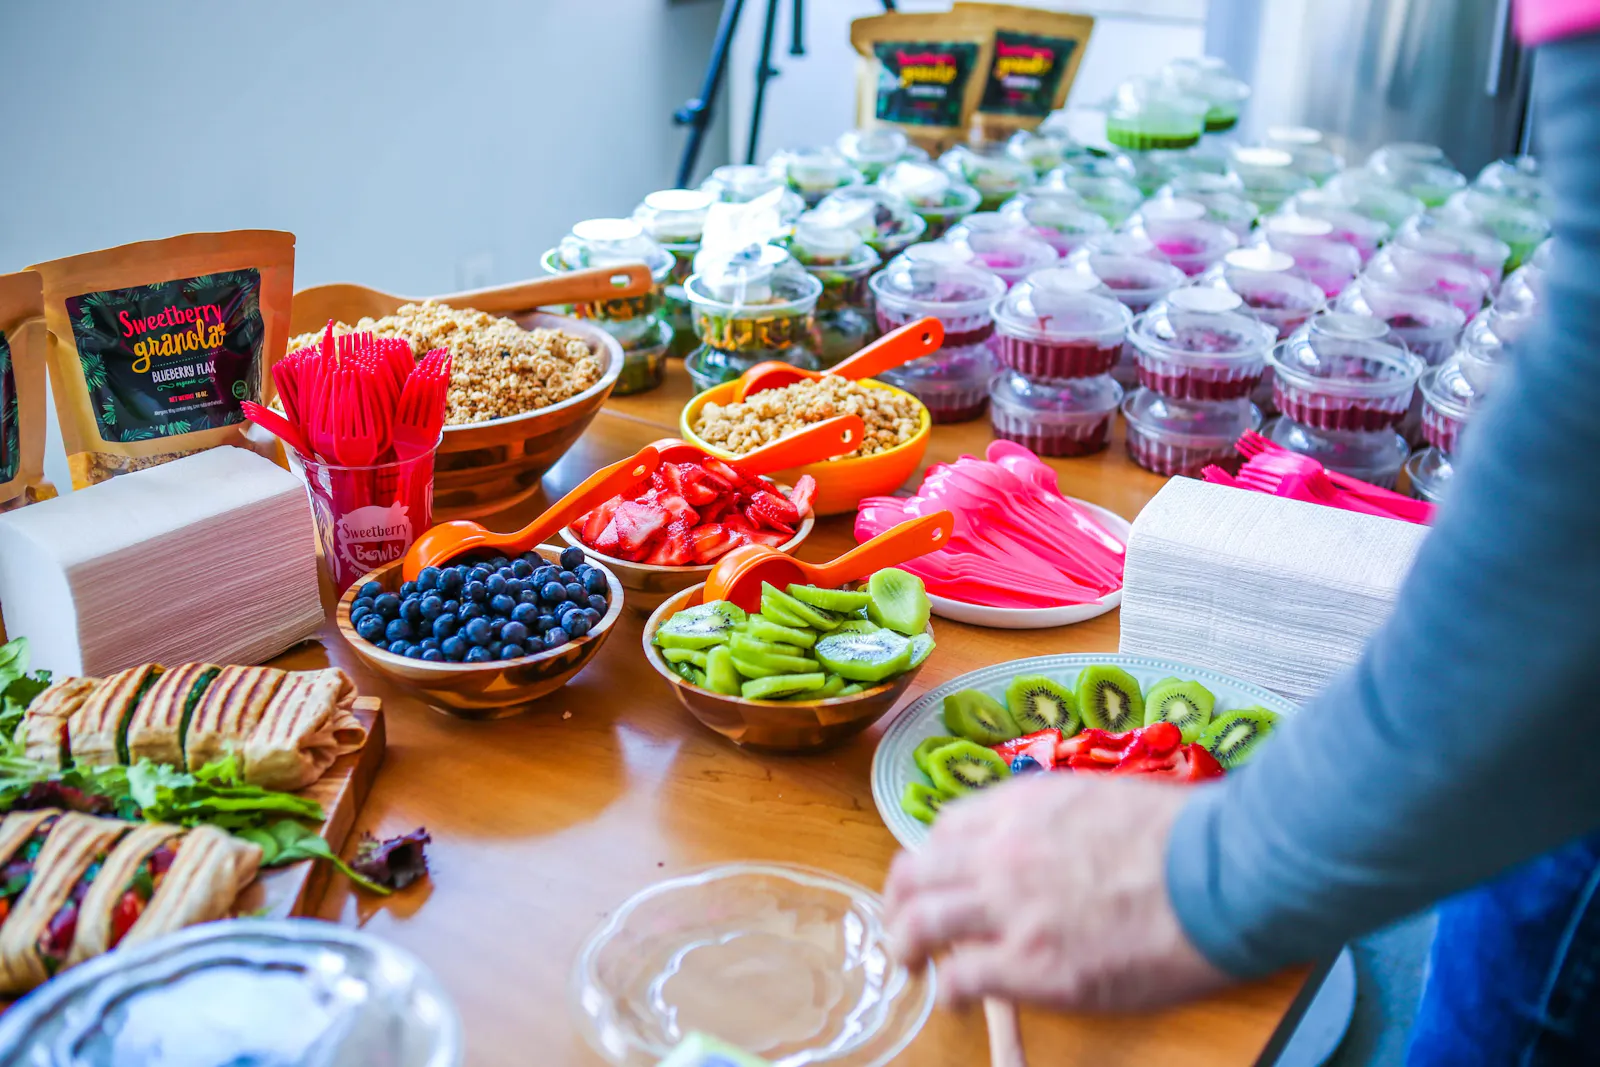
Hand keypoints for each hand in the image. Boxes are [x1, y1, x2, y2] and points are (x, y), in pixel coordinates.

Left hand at [884, 773, 1230, 1010]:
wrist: (1221, 870)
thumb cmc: (1182, 835)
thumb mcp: (1099, 799)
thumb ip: (1053, 819)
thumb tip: (1041, 845)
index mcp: (1021, 805)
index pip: (946, 829)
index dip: (936, 859)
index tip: (942, 880)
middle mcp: (1002, 851)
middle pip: (915, 873)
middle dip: (901, 899)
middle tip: (904, 923)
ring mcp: (1011, 909)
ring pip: (920, 923)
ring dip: (906, 945)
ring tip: (910, 963)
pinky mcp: (1033, 965)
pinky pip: (961, 978)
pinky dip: (950, 990)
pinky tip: (958, 999)